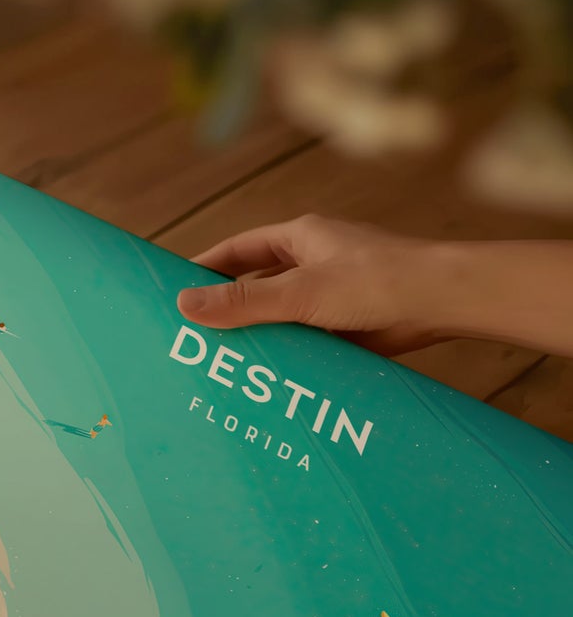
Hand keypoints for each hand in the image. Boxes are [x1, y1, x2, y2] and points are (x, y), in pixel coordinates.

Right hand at [177, 214, 447, 354]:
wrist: (441, 303)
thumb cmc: (376, 281)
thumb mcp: (299, 292)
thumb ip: (242, 302)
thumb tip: (183, 304)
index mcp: (301, 239)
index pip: (239, 250)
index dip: (205, 268)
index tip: (174, 289)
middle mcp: (314, 263)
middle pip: (256, 285)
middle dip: (227, 308)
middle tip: (190, 335)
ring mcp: (330, 296)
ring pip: (279, 317)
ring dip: (256, 337)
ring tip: (219, 364)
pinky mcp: (345, 326)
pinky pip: (303, 340)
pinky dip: (284, 356)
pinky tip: (264, 378)